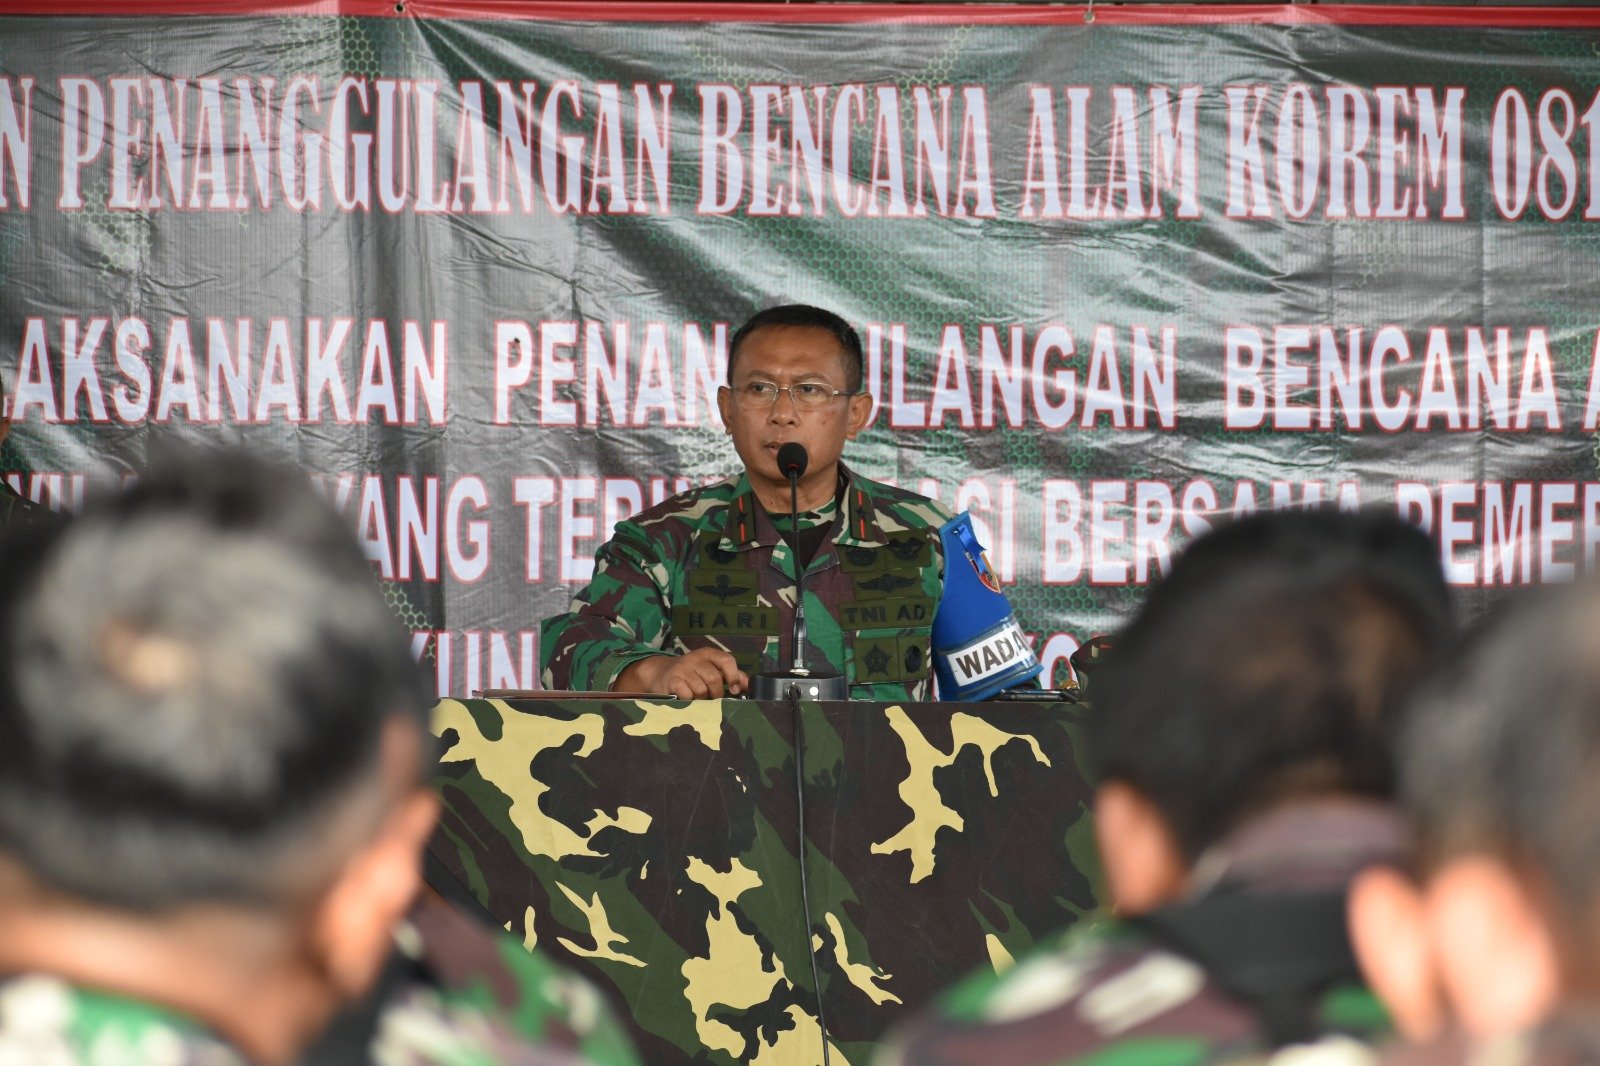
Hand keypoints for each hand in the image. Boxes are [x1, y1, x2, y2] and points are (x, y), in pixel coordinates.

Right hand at [614, 649, 749, 698]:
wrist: (660, 673)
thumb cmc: (692, 674)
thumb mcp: (710, 669)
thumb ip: (730, 676)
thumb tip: (749, 685)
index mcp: (708, 654)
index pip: (727, 660)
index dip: (734, 676)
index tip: (735, 690)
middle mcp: (695, 658)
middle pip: (714, 678)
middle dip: (717, 694)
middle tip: (713, 699)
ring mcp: (682, 668)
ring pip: (701, 689)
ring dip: (702, 699)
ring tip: (697, 699)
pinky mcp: (672, 680)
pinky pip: (688, 695)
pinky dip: (690, 701)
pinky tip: (686, 700)